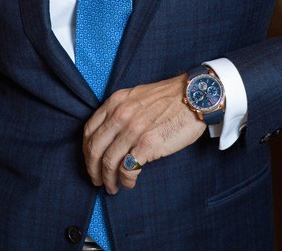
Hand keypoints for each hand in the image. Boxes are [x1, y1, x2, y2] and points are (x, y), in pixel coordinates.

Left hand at [82, 74, 205, 193]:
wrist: (195, 96)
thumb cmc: (169, 98)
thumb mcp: (137, 96)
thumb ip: (121, 111)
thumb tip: (110, 135)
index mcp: (116, 102)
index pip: (89, 130)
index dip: (87, 151)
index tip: (91, 162)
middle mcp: (121, 115)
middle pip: (95, 149)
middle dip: (93, 169)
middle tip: (97, 181)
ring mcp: (134, 129)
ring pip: (109, 161)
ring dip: (108, 179)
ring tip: (113, 187)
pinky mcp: (149, 143)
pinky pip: (128, 168)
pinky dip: (126, 180)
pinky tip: (130, 183)